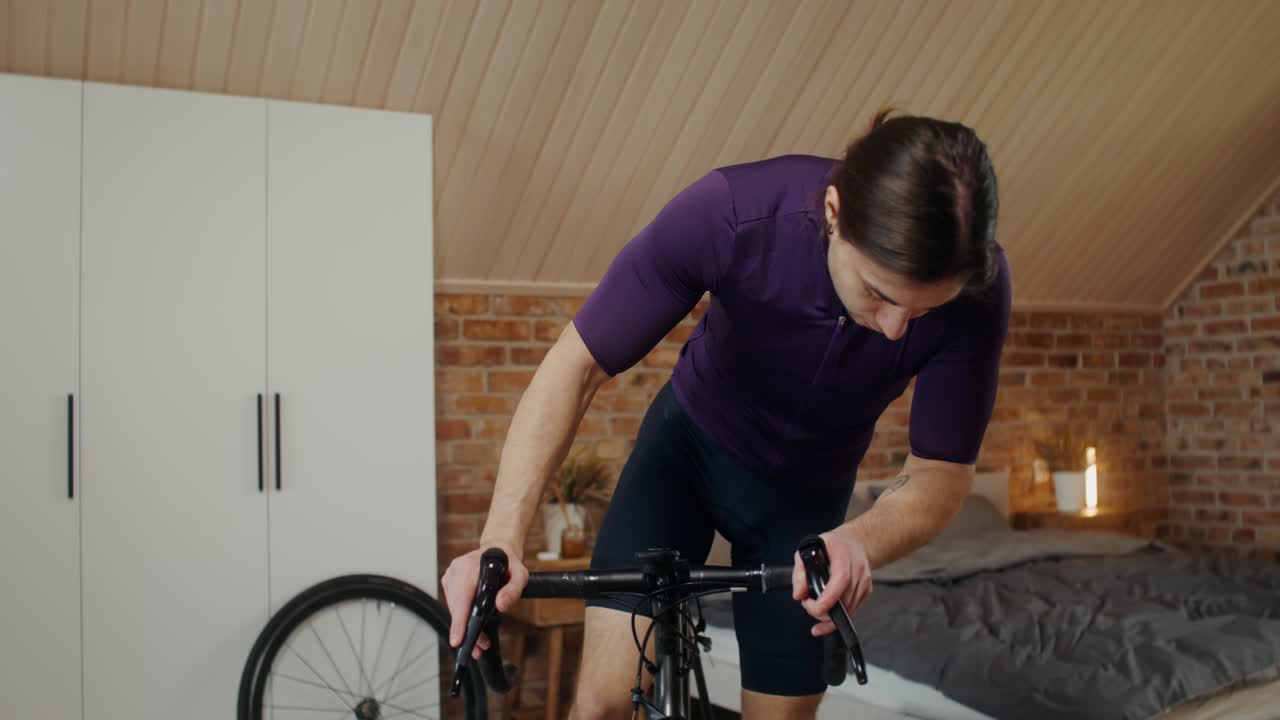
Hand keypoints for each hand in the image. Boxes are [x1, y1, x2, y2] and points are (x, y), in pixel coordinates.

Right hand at [441, 542, 528, 658]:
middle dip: (467, 631)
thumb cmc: (508, 563)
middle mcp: (457, 569)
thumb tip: (501, 605)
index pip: (462, 599)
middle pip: (457, 609)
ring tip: (479, 641)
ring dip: (464, 627)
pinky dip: (461, 617)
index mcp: (470, 566)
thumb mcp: (520, 575)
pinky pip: (453, 604)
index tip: (458, 640)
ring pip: (453, 609)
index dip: (460, 622)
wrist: (499, 551)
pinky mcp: (449, 581)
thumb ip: (513, 590)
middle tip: (480, 646)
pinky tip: (472, 625)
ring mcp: (450, 575)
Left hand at [791, 525, 872, 636]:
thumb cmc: (831, 545)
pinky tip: (828, 610)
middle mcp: (858, 568)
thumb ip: (800, 572)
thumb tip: (799, 595)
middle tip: (808, 604)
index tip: (814, 607)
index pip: (841, 579)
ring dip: (830, 614)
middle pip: (844, 599)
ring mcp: (864, 580)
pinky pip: (853, 609)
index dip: (829, 598)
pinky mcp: (867, 590)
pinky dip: (839, 614)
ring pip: (848, 609)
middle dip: (823, 610)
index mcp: (843, 555)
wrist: (854, 542)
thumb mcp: (808, 550)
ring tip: (817, 604)